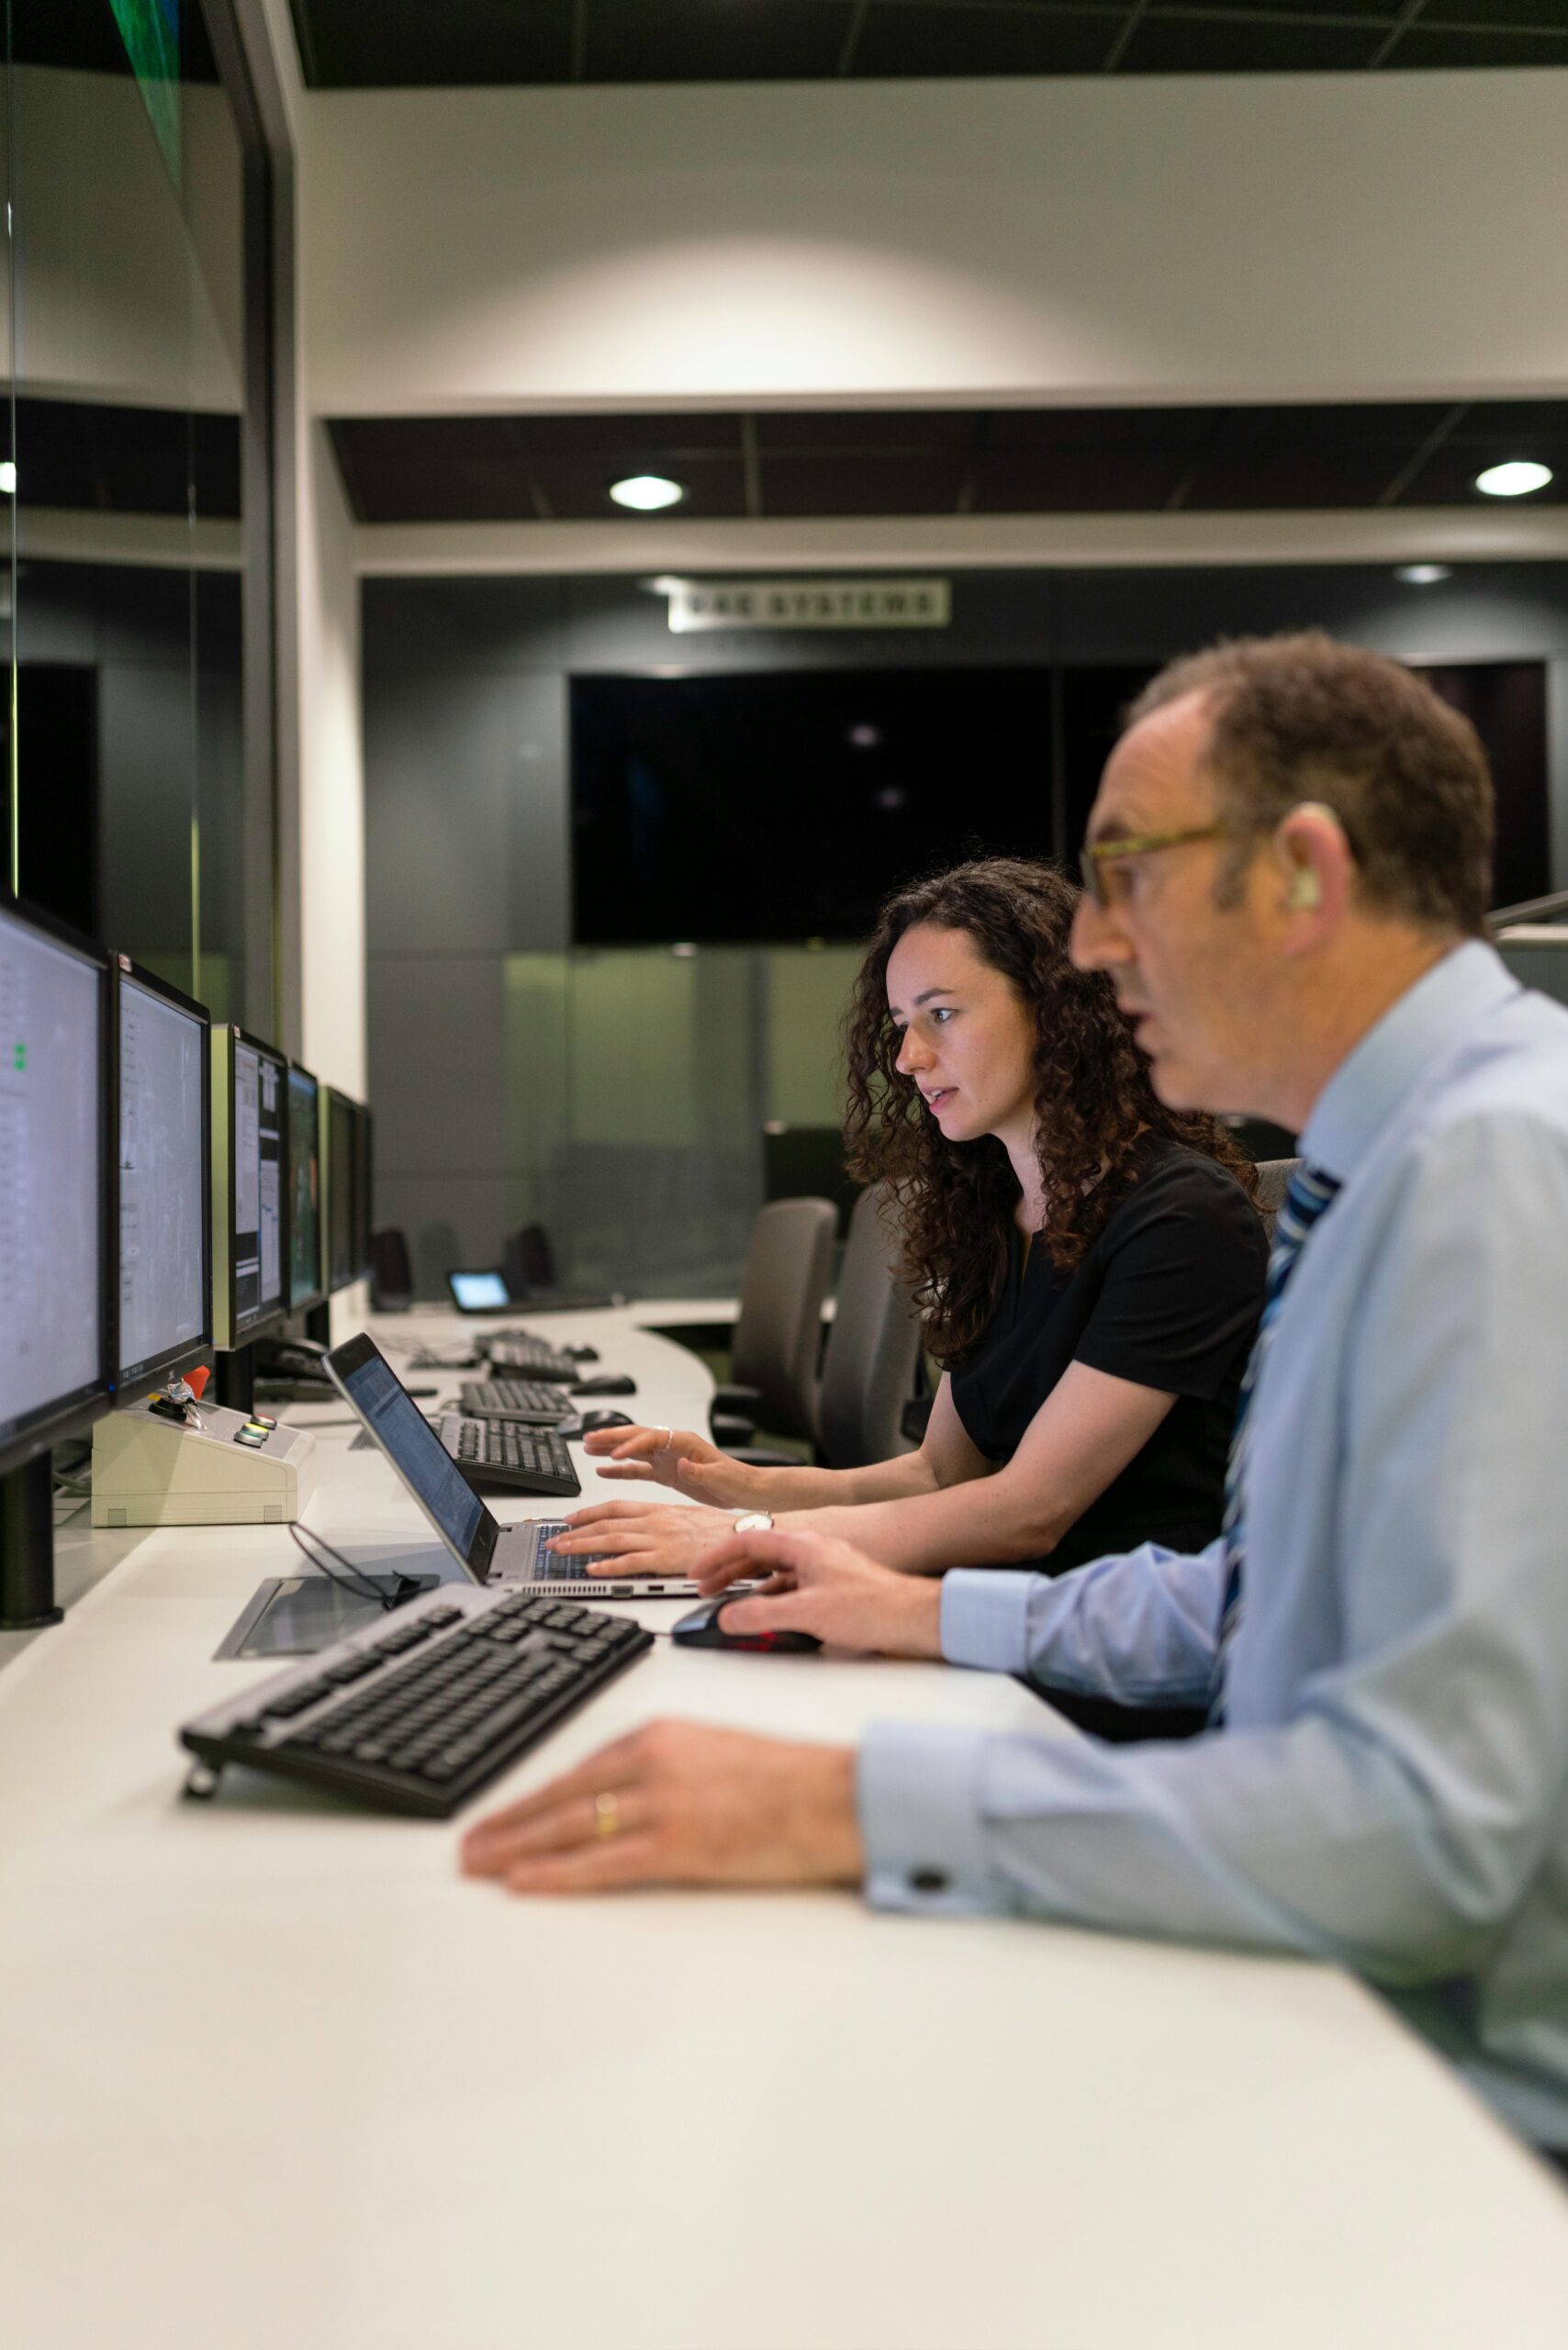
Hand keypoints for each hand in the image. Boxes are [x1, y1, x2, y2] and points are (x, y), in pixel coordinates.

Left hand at [459, 1719, 861, 1893]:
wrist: (837, 1795)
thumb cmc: (788, 1778)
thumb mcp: (714, 1751)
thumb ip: (665, 1767)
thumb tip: (622, 1798)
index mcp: (661, 1734)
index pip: (579, 1769)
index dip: (533, 1796)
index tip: (502, 1813)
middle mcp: (653, 1760)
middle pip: (562, 1795)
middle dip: (508, 1821)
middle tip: (468, 1843)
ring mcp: (663, 1802)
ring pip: (570, 1825)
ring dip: (515, 1846)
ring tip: (478, 1864)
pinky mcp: (678, 1844)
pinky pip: (602, 1862)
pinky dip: (556, 1872)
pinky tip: (523, 1881)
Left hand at [548, 1499, 740, 1575]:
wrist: (744, 1535)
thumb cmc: (721, 1530)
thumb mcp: (687, 1516)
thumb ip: (664, 1521)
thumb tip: (647, 1529)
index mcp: (659, 1510)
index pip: (615, 1507)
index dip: (589, 1513)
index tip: (570, 1519)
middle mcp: (654, 1521)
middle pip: (606, 1523)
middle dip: (576, 1531)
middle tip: (555, 1540)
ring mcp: (659, 1539)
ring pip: (611, 1540)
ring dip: (582, 1546)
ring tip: (562, 1552)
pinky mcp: (666, 1558)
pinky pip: (630, 1562)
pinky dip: (609, 1566)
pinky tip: (593, 1570)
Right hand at [581, 1422, 757, 1507]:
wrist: (744, 1489)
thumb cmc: (736, 1480)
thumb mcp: (720, 1476)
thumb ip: (700, 1470)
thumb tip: (682, 1463)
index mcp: (684, 1442)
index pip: (651, 1438)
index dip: (632, 1445)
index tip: (614, 1454)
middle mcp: (672, 1446)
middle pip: (636, 1436)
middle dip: (611, 1437)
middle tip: (587, 1438)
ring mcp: (666, 1459)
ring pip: (632, 1450)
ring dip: (609, 1449)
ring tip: (586, 1448)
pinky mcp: (665, 1473)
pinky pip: (637, 1469)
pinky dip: (620, 1469)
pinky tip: (603, 1470)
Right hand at [693, 1528, 943, 1658]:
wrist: (915, 1617)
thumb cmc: (874, 1605)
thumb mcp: (808, 1613)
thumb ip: (763, 1615)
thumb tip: (729, 1616)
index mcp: (803, 1545)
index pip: (748, 1541)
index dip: (717, 1556)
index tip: (697, 1572)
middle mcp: (812, 1551)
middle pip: (759, 1555)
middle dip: (728, 1571)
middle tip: (706, 1588)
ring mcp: (824, 1568)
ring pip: (775, 1572)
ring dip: (749, 1586)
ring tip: (730, 1603)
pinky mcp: (833, 1586)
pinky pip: (792, 1586)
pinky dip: (771, 1597)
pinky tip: (768, 1614)